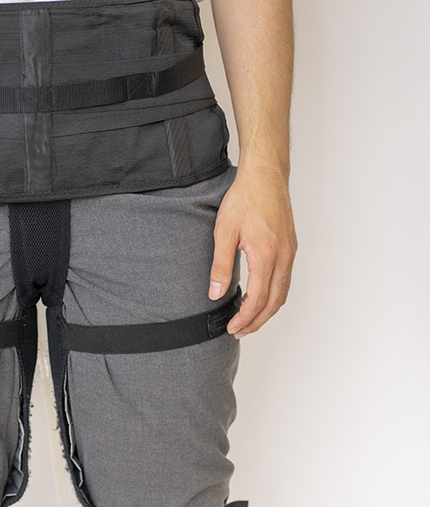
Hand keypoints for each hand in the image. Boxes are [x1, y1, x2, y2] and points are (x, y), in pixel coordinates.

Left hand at [208, 166, 297, 337]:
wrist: (265, 175)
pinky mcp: (291, 247)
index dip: (245, 318)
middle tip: (239, 332)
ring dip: (266, 312)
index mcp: (266, 255)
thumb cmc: (245, 199)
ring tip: (249, 321)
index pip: (257, 299)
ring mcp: (290, 252)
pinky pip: (285, 281)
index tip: (232, 328)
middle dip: (257, 322)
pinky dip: (274, 296)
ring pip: (282, 294)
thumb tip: (215, 293)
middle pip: (273, 303)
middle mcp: (283, 257)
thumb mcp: (224, 233)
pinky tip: (260, 299)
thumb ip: (220, 266)